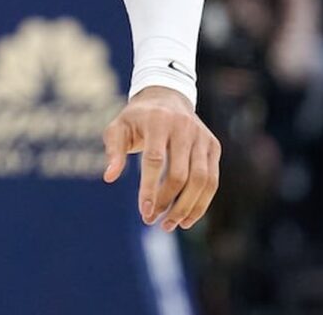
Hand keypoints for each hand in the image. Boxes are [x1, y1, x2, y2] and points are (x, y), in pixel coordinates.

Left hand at [102, 86, 219, 231]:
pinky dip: (201, 202)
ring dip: (187, 208)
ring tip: (170, 225)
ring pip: (201, 180)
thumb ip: (113, 150)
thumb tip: (109, 177)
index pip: (155, 159)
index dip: (150, 188)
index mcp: (158, 121)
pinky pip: (212, 180)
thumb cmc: (137, 118)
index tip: (144, 212)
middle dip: (167, 202)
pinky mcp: (213, 146)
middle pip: (181, 174)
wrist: (166, 97)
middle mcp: (184, 128)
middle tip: (153, 220)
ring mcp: (202, 137)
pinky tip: (187, 218)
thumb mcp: (118, 128)